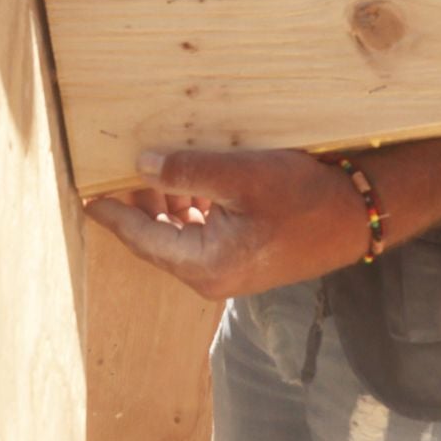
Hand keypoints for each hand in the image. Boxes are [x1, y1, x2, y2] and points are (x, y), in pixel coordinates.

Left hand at [85, 148, 368, 299]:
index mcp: (205, 264)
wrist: (357, 215)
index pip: (140, 238)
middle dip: (135, 203)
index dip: (110, 213)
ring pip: (176, 235)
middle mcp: (211, 275)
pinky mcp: (243, 258)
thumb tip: (141, 165)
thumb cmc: (304, 195)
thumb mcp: (241, 175)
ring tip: (152, 165)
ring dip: (162, 203)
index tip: (83, 194)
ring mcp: (228, 270)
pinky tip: (189, 181)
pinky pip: (199, 234)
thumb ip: (188, 170)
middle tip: (117, 165)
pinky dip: (186, 208)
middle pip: (155, 238)